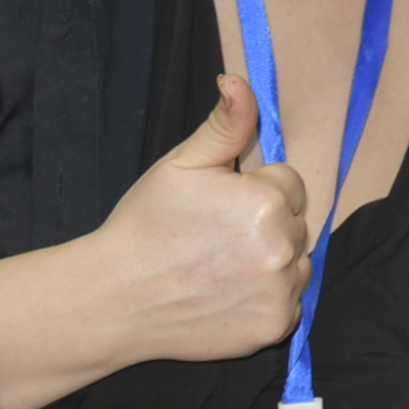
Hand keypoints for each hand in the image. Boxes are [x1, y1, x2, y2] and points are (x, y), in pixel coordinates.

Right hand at [88, 73, 311, 364]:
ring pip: (297, 262)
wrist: (111, 299)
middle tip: (214, 238)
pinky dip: (267, 299)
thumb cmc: (145, 226)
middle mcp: (283, 249)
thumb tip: (240, 81)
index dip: (253, 189)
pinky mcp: (272, 328)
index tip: (219, 205)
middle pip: (295, 221)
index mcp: (267, 202)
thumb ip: (226, 123)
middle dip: (265, 223)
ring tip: (220, 266)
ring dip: (272, 261)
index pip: (288, 182)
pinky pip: (289, 302)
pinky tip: (227, 294)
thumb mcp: (182, 165)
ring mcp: (280, 292)